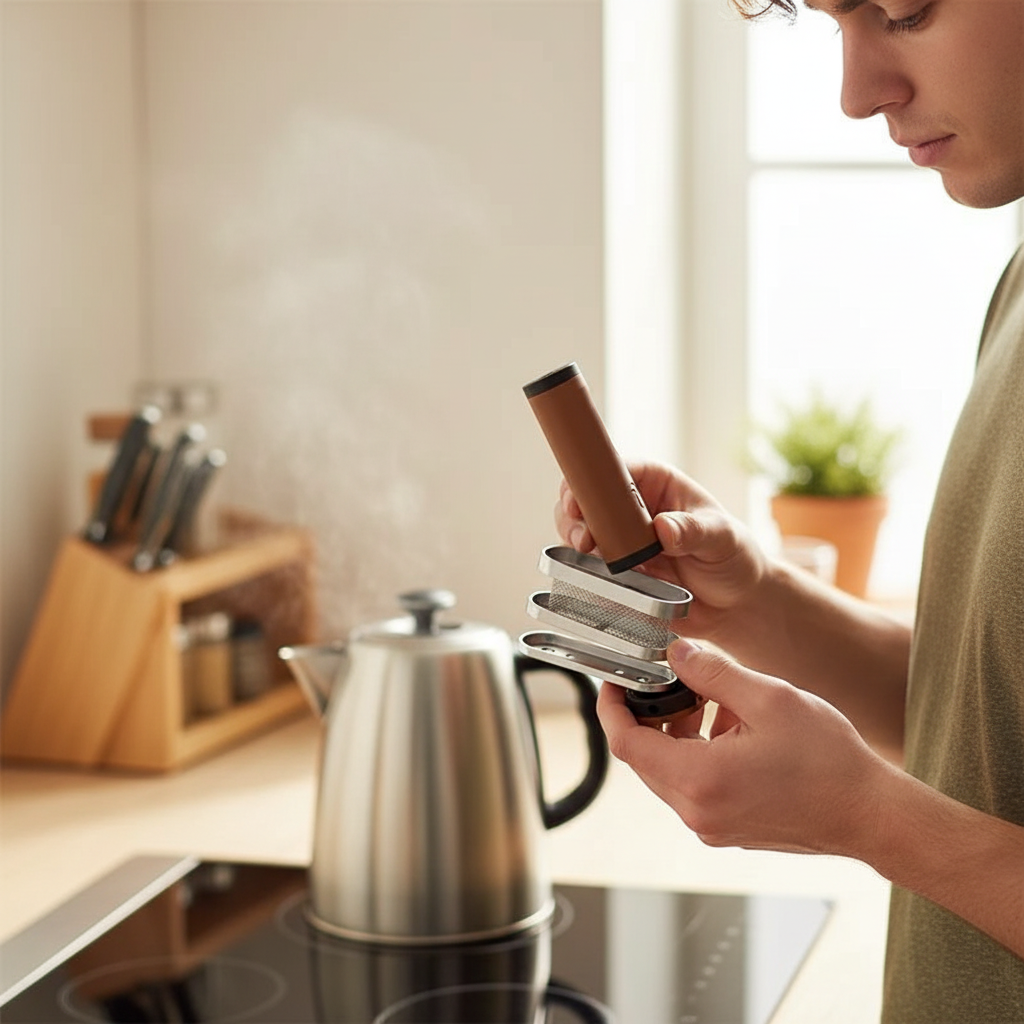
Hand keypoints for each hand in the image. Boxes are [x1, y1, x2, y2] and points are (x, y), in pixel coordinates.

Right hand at [555, 461, 767, 642]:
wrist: (736, 606)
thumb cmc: (734, 559)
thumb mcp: (721, 538)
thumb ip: (693, 530)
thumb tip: (665, 527)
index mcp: (658, 484)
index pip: (618, 470)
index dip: (594, 479)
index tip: (582, 498)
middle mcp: (634, 509)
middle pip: (588, 499)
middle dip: (574, 513)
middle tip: (581, 535)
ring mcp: (622, 541)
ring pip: (582, 530)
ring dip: (575, 540)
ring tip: (585, 552)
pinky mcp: (618, 572)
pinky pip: (591, 566)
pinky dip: (585, 570)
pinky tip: (595, 577)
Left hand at [597, 640, 885, 856]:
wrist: (871, 815)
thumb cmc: (829, 760)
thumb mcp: (768, 698)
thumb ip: (713, 673)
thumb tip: (677, 654)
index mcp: (699, 780)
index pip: (626, 743)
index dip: (611, 708)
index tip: (613, 681)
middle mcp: (697, 811)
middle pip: (645, 757)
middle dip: (652, 715)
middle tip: (675, 683)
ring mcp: (711, 826)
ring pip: (669, 771)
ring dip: (679, 733)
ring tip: (716, 703)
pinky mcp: (727, 830)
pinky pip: (694, 786)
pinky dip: (699, 754)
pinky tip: (733, 730)